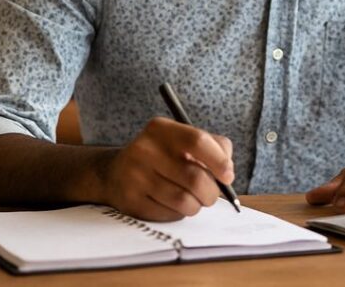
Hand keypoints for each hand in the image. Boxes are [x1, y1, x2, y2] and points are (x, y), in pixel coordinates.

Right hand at [96, 117, 233, 220]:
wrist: (116, 172)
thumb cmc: (163, 156)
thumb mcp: (183, 140)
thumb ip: (213, 148)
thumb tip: (227, 173)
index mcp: (161, 129)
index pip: (198, 141)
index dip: (219, 161)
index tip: (228, 176)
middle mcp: (145, 150)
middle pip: (195, 178)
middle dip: (211, 192)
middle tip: (211, 194)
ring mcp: (135, 176)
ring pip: (184, 201)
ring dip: (196, 205)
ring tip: (192, 200)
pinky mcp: (130, 201)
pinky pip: (169, 215)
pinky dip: (178, 213)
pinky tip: (172, 204)